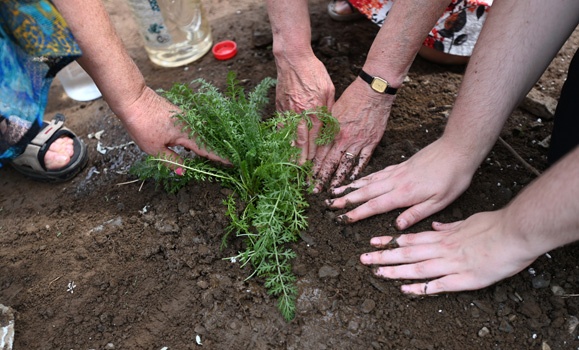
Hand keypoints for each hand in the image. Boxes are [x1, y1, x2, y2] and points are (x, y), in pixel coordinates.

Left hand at [115, 87, 227, 166]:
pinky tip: (196, 143)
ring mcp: (185, 118)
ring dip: (209, 143)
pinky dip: (199, 136)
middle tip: (230, 160)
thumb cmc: (142, 123)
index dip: (219, 157)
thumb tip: (183, 171)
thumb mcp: (153, 148)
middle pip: (208, 140)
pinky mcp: (179, 114)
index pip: (206, 149)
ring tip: (218, 153)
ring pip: (202, 133)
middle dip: (218, 150)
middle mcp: (190, 124)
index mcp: (186, 134)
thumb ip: (170, 160)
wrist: (133, 99)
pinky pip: (194, 127)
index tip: (232, 163)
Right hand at [274, 54, 334, 163]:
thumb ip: (329, 109)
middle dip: (300, 157)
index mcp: (314, 109)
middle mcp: (300, 112)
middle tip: (300, 170)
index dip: (313, 152)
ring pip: (289, 134)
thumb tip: (330, 125)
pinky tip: (281, 144)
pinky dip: (281, 136)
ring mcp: (288, 110)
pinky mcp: (279, 105)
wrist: (293, 58)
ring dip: (289, 150)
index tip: (312, 163)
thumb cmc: (314, 72)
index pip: (314, 136)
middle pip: (300, 139)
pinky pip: (280, 124)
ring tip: (289, 163)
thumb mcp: (329, 90)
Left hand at [312, 79, 392, 191]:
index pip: (319, 155)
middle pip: (330, 163)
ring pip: (346, 165)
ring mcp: (359, 142)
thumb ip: (325, 126)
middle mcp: (344, 139)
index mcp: (333, 131)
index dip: (313, 169)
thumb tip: (315, 139)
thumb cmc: (352, 96)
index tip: (307, 179)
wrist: (374, 90)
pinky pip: (363, 160)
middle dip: (321, 179)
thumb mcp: (332, 110)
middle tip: (315, 192)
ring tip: (331, 191)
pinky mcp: (372, 142)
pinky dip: (357, 171)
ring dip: (338, 179)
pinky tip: (352, 179)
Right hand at [326, 138, 475, 228]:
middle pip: (365, 192)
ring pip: (368, 181)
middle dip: (346, 200)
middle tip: (329, 205)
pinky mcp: (401, 165)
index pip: (375, 205)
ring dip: (350, 187)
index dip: (357, 213)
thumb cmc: (452, 177)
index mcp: (404, 193)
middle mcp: (396, 181)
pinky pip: (377, 173)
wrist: (457, 149)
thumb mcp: (440, 202)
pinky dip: (364, 178)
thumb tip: (397, 226)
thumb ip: (416, 214)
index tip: (342, 218)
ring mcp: (397, 172)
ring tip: (335, 192)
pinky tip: (359, 181)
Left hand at [359, 211, 537, 294]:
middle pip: (407, 253)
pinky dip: (421, 288)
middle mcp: (442, 249)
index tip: (372, 243)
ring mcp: (451, 264)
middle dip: (383, 257)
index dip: (389, 242)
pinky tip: (405, 290)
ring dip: (395, 271)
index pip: (410, 238)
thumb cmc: (495, 225)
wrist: (515, 233)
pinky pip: (438, 285)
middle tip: (363, 260)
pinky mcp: (465, 279)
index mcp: (443, 236)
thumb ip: (448, 226)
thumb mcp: (467, 220)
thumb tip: (433, 226)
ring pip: (416, 267)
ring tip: (376, 273)